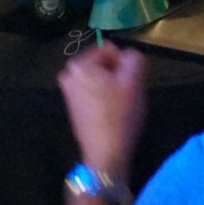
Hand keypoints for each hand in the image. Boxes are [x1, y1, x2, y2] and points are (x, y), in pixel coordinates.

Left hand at [57, 42, 146, 180]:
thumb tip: (128, 57)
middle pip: (104, 63)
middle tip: (125, 93)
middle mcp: (68, 74)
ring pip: (101, 77)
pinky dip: (105, 97)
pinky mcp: (73, 106)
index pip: (111, 49)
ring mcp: (68, 92)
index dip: (124, 64)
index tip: (127, 83)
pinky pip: (94, 91)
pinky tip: (111, 113)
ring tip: (119, 105)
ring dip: (113, 87)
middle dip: (117, 75)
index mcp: (79, 64)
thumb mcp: (135, 78)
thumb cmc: (119, 115)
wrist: (106, 155)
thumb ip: (134, 56)